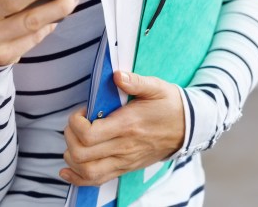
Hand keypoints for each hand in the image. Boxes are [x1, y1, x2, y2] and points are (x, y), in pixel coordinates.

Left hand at [60, 71, 185, 185]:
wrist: (190, 128)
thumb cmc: (170, 105)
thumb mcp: (156, 88)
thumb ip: (136, 82)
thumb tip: (117, 76)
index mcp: (127, 126)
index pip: (88, 135)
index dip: (75, 123)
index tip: (82, 111)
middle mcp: (124, 148)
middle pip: (82, 155)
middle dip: (69, 137)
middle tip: (76, 124)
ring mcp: (124, 161)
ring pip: (88, 172)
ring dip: (72, 158)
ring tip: (75, 140)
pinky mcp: (125, 168)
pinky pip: (98, 180)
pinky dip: (78, 178)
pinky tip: (67, 171)